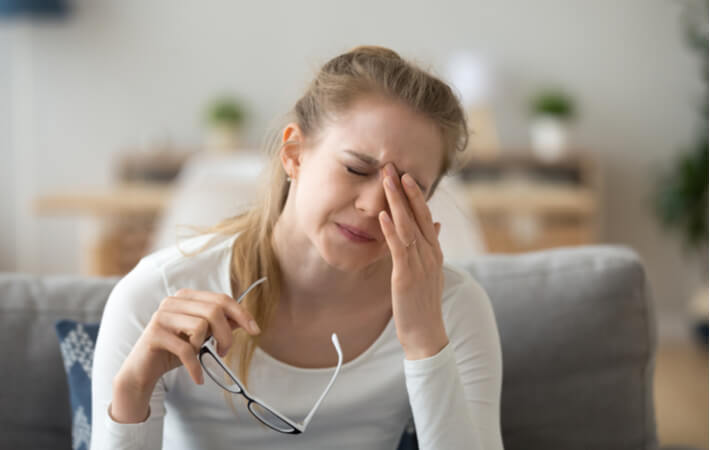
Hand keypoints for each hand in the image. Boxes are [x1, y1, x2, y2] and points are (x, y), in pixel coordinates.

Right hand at [117, 288, 260, 390]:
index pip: (221, 299)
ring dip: (206, 347)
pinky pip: (185, 349)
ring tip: (200, 356)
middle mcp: (173, 302)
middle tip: (224, 352)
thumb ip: (220, 326)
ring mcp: (162, 316)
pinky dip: (195, 366)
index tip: (255, 330)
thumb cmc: (173, 351)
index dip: (242, 314)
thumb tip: (245, 321)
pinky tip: (198, 377)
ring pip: (201, 326)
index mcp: (186, 297)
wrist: (141, 371)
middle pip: (214, 311)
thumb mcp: (200, 337)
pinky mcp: (155, 334)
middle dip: (226, 335)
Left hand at [378, 162, 448, 359]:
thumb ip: (429, 248)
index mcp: (435, 251)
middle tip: (393, 166)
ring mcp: (420, 264)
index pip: (425, 216)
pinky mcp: (406, 277)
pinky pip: (399, 249)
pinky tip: (383, 215)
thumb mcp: (429, 272)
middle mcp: (431, 254)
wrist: (426, 334)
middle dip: (405, 190)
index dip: (416, 194)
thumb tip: (434, 225)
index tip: (405, 174)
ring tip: (387, 181)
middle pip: (418, 215)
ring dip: (396, 202)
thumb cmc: (422, 304)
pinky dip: (390, 230)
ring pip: (408, 226)